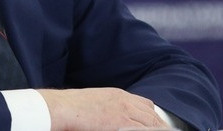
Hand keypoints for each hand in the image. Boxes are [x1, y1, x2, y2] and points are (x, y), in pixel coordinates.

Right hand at [37, 87, 170, 130]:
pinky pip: (144, 130)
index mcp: (118, 96)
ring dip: (159, 130)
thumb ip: (107, 109)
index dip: (153, 118)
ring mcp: (124, 114)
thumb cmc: (71, 108)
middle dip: (160, 126)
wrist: (61, 108)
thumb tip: (109, 119)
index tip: (158, 126)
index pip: (145, 105)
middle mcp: (125, 102)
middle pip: (151, 115)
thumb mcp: (94, 102)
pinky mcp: (121, 125)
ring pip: (151, 124)